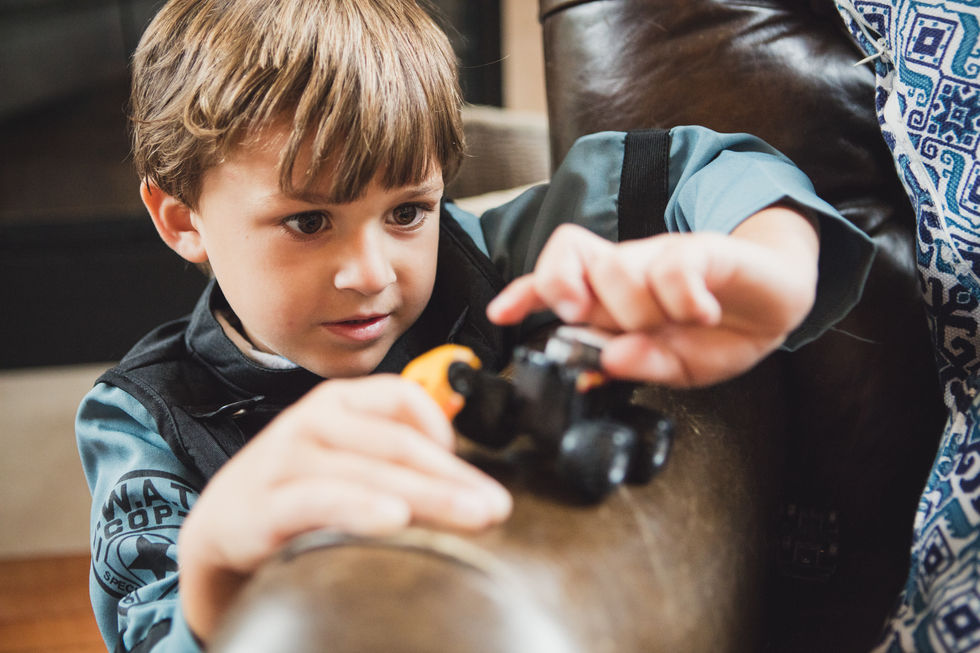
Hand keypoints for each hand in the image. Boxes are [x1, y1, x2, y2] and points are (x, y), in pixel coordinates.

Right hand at [178, 375, 511, 640]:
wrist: (223, 525)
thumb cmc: (298, 489)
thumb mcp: (349, 458)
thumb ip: (397, 456)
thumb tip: (467, 476)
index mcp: (341, 401)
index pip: (406, 398)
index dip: (446, 431)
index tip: (473, 474)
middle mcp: (315, 419)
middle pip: (399, 443)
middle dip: (455, 478)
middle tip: (496, 506)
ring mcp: (289, 457)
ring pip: (371, 472)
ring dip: (430, 497)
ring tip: (471, 516)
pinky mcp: (267, 502)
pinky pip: (322, 500)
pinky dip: (361, 508)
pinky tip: (394, 519)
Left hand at [487, 206, 818, 386]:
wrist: (779, 300)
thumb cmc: (721, 333)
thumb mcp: (679, 364)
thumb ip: (641, 364)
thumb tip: (602, 367)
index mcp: (614, 298)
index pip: (557, 277)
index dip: (526, 292)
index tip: (502, 314)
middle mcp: (629, 271)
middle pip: (570, 258)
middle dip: (567, 292)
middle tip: (586, 318)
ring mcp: (663, 257)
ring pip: (617, 268)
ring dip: (637, 309)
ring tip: (674, 325)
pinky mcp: (704, 249)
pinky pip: (675, 266)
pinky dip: (684, 298)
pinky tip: (702, 314)